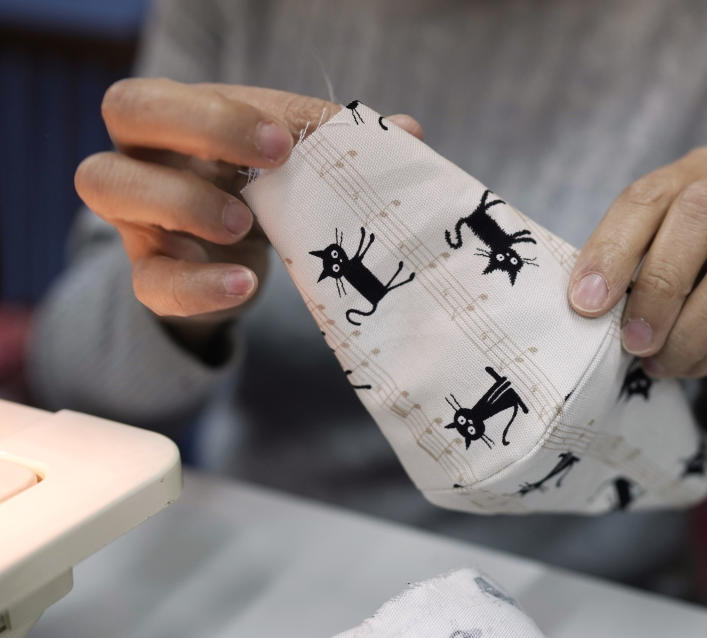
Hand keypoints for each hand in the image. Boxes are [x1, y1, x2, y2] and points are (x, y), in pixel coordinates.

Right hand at [75, 78, 422, 348]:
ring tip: (244, 225)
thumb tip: (407, 132)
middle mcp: (145, 151)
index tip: (289, 142)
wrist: (234, 264)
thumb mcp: (296, 165)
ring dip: (183, 202)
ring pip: (108, 185)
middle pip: (126, 107)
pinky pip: (149, 281)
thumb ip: (341, 146)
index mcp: (181, 113)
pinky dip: (197, 286)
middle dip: (198, 128)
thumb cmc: (265, 193)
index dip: (224, 113)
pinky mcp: (150, 272)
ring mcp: (136, 214)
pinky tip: (244, 284)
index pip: (177, 92)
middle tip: (272, 162)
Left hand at [568, 146, 706, 420]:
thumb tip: (587, 301)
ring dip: (688, 331)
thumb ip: (628, 266)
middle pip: (702, 213)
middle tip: (630, 339)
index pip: (651, 194)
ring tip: (657, 362)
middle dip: (657, 284)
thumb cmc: (696, 281)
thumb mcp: (656, 260)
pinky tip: (691, 367)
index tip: (585, 302)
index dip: (612, 247)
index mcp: (705, 169)